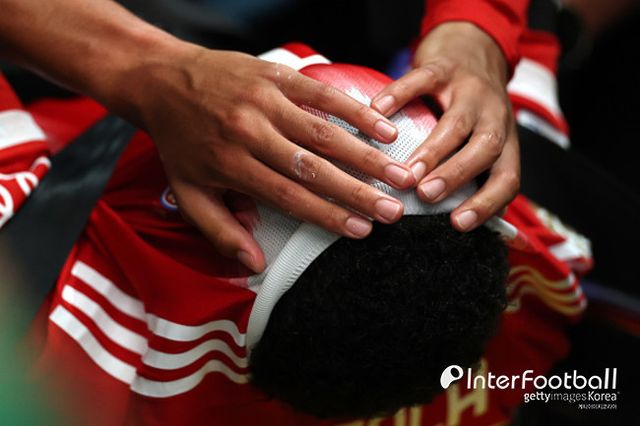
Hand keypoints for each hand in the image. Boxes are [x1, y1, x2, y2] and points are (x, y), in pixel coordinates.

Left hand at [121, 44, 414, 271]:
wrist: (162, 81)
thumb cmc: (180, 142)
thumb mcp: (187, 193)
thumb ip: (220, 231)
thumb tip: (254, 266)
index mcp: (230, 165)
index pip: (288, 196)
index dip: (327, 214)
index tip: (361, 230)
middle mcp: (250, 133)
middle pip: (312, 167)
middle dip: (357, 191)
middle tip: (393, 211)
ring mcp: (265, 101)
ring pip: (323, 132)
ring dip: (365, 155)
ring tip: (400, 175)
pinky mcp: (276, 76)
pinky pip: (321, 94)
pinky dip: (355, 112)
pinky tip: (384, 128)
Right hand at [371, 22, 519, 230]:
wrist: (473, 47)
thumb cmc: (471, 110)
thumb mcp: (480, 142)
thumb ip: (471, 176)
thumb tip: (449, 223)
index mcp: (504, 142)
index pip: (507, 178)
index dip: (487, 202)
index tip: (457, 224)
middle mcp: (494, 116)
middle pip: (486, 149)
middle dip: (457, 175)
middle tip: (426, 195)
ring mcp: (471, 89)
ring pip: (458, 121)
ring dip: (434, 148)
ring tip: (408, 171)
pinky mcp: (444, 67)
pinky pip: (423, 79)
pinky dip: (400, 95)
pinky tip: (377, 112)